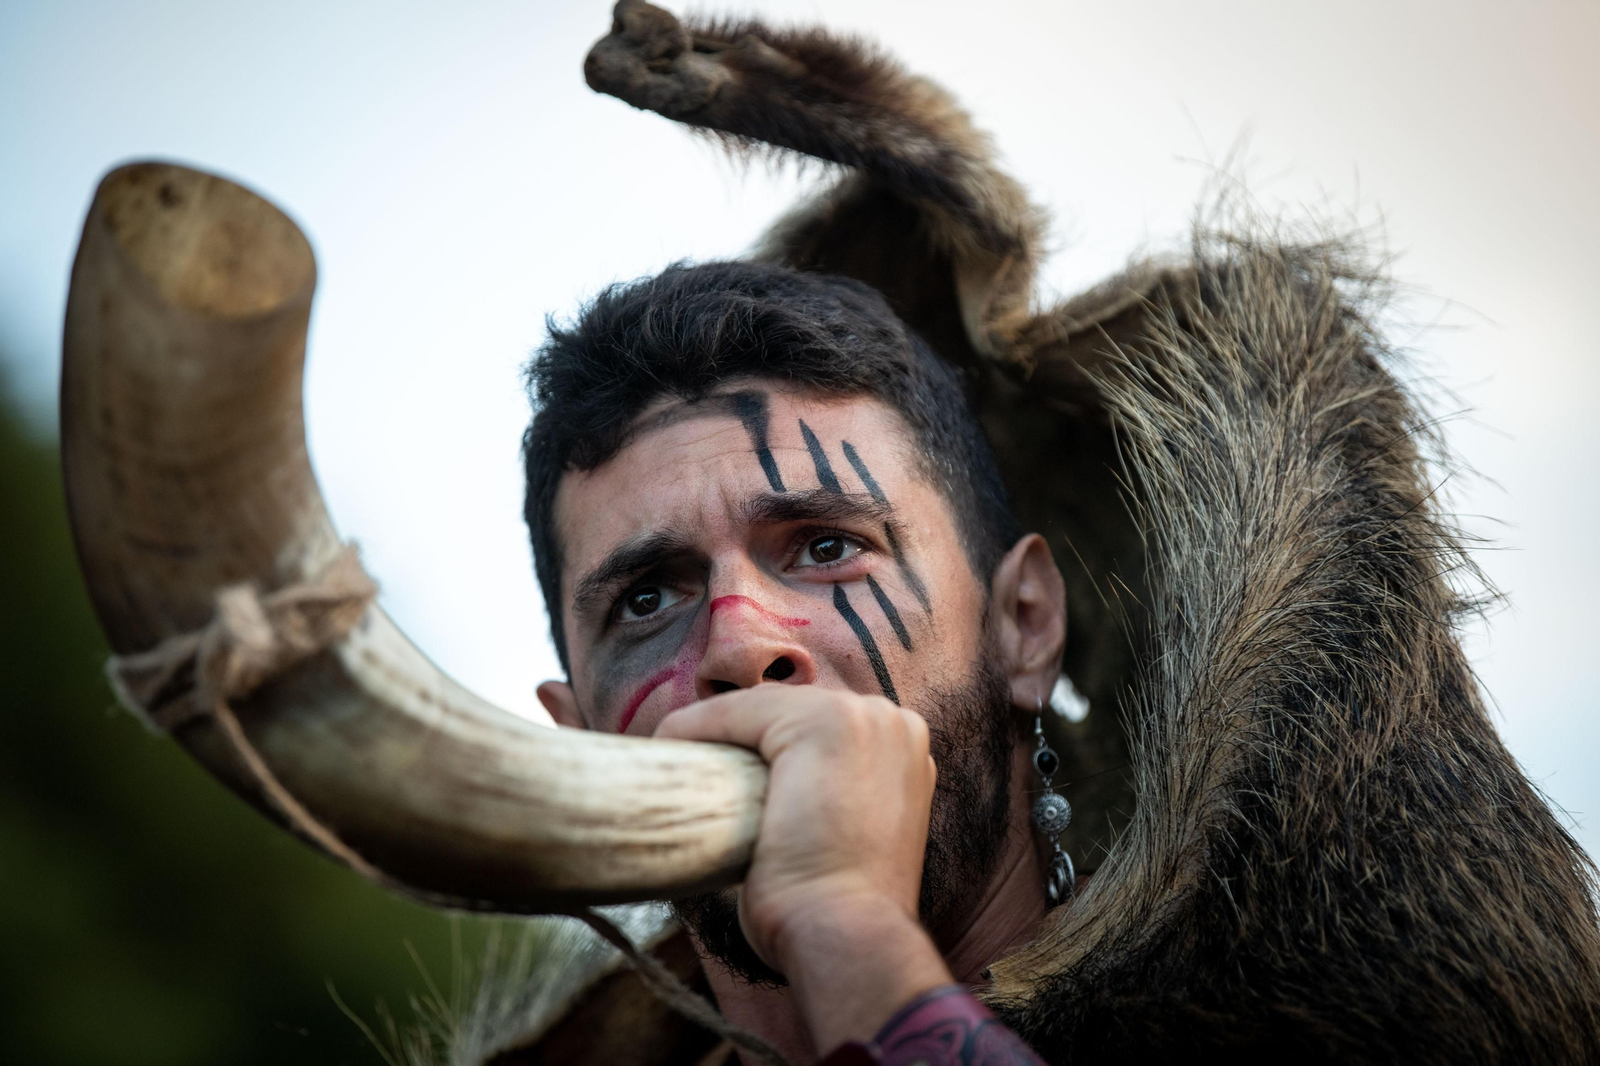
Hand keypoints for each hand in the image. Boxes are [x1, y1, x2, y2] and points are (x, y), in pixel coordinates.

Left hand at [655, 684, 952, 1048]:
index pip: (814, 726)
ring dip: (715, 732)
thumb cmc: (839, 908)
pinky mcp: (821, 722)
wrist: (848, 935)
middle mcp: (891, 722)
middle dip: (738, 737)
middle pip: (789, 712)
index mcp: (903, 750)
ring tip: (674, 765)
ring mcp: (862, 716)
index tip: (716, 774)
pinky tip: (665, 745)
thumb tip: (764, 795)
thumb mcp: (846, 838)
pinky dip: (695, 728)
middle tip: (688, 769)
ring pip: (761, 709)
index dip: (760, 749)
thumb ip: (829, 801)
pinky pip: (736, 712)